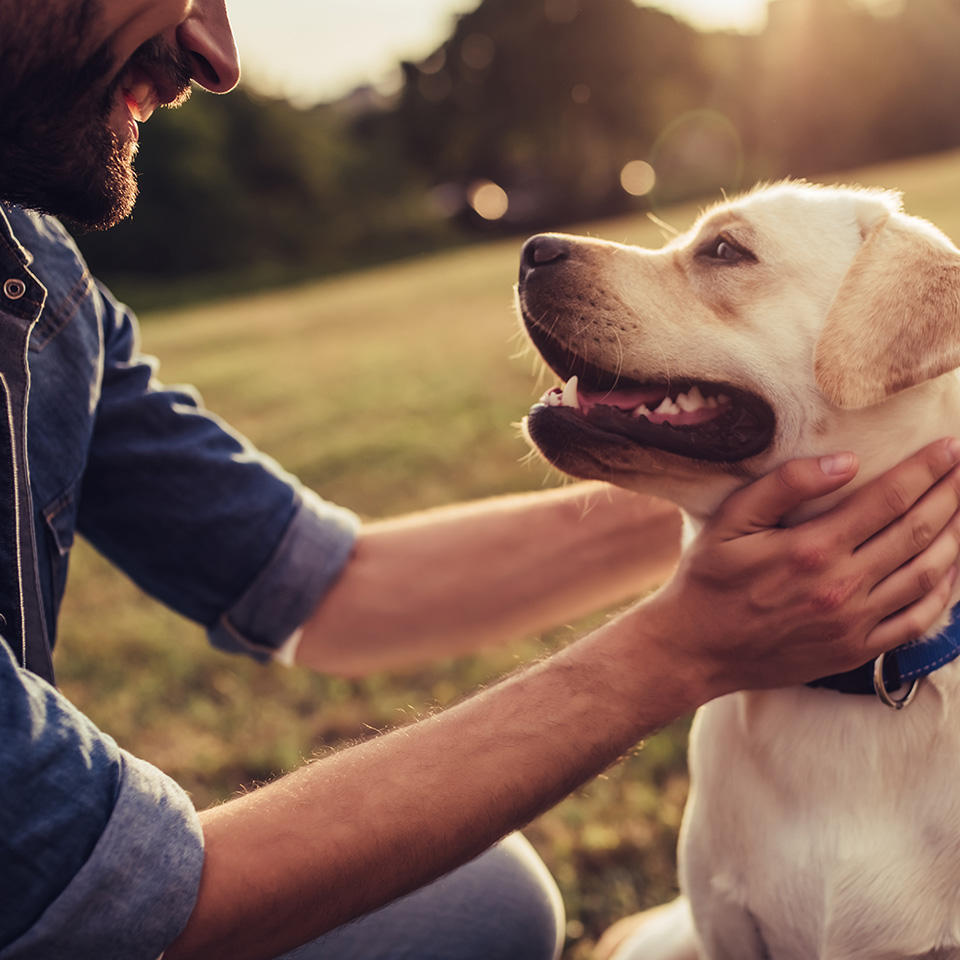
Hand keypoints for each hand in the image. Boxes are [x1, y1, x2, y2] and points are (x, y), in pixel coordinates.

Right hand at [647, 439, 959, 695]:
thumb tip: (847, 462)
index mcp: (812, 548)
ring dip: (956, 538)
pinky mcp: (855, 651)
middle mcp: (841, 587)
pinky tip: (952, 570)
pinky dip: (945, 593)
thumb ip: (785, 485)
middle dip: (951, 496)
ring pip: (927, 575)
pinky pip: (917, 621)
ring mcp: (853, 623)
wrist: (695, 649)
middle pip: (917, 532)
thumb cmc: (708, 579)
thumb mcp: (730, 521)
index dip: (926, 470)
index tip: (951, 446)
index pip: (888, 499)